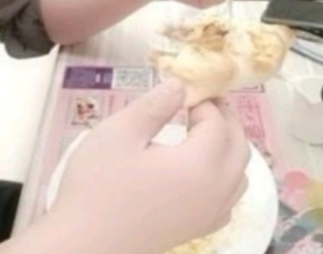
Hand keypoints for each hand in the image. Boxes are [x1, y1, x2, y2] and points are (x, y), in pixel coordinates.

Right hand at [49, 79, 249, 253]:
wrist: (83, 244)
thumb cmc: (99, 184)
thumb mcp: (120, 132)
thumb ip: (155, 104)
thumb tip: (181, 84)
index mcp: (200, 164)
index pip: (218, 122)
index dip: (204, 100)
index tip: (184, 88)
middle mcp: (215, 192)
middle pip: (239, 147)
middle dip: (224, 118)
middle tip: (198, 100)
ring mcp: (209, 216)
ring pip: (239, 174)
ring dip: (228, 146)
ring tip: (199, 128)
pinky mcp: (197, 230)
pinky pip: (229, 199)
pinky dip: (225, 176)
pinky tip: (199, 169)